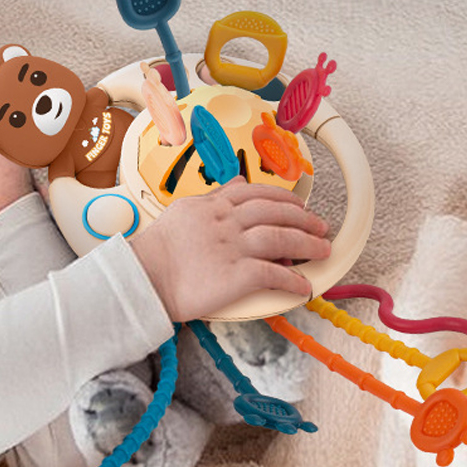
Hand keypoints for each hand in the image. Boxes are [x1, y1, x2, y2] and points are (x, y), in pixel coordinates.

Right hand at [130, 177, 330, 321]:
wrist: (143, 276)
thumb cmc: (156, 249)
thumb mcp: (184, 210)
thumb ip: (215, 195)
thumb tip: (239, 180)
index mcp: (215, 206)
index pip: (259, 194)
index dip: (285, 199)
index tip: (298, 206)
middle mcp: (228, 222)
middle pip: (277, 213)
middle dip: (305, 220)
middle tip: (321, 227)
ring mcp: (234, 248)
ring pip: (282, 239)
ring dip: (308, 245)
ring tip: (323, 251)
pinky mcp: (237, 275)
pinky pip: (274, 275)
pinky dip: (293, 281)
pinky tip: (304, 286)